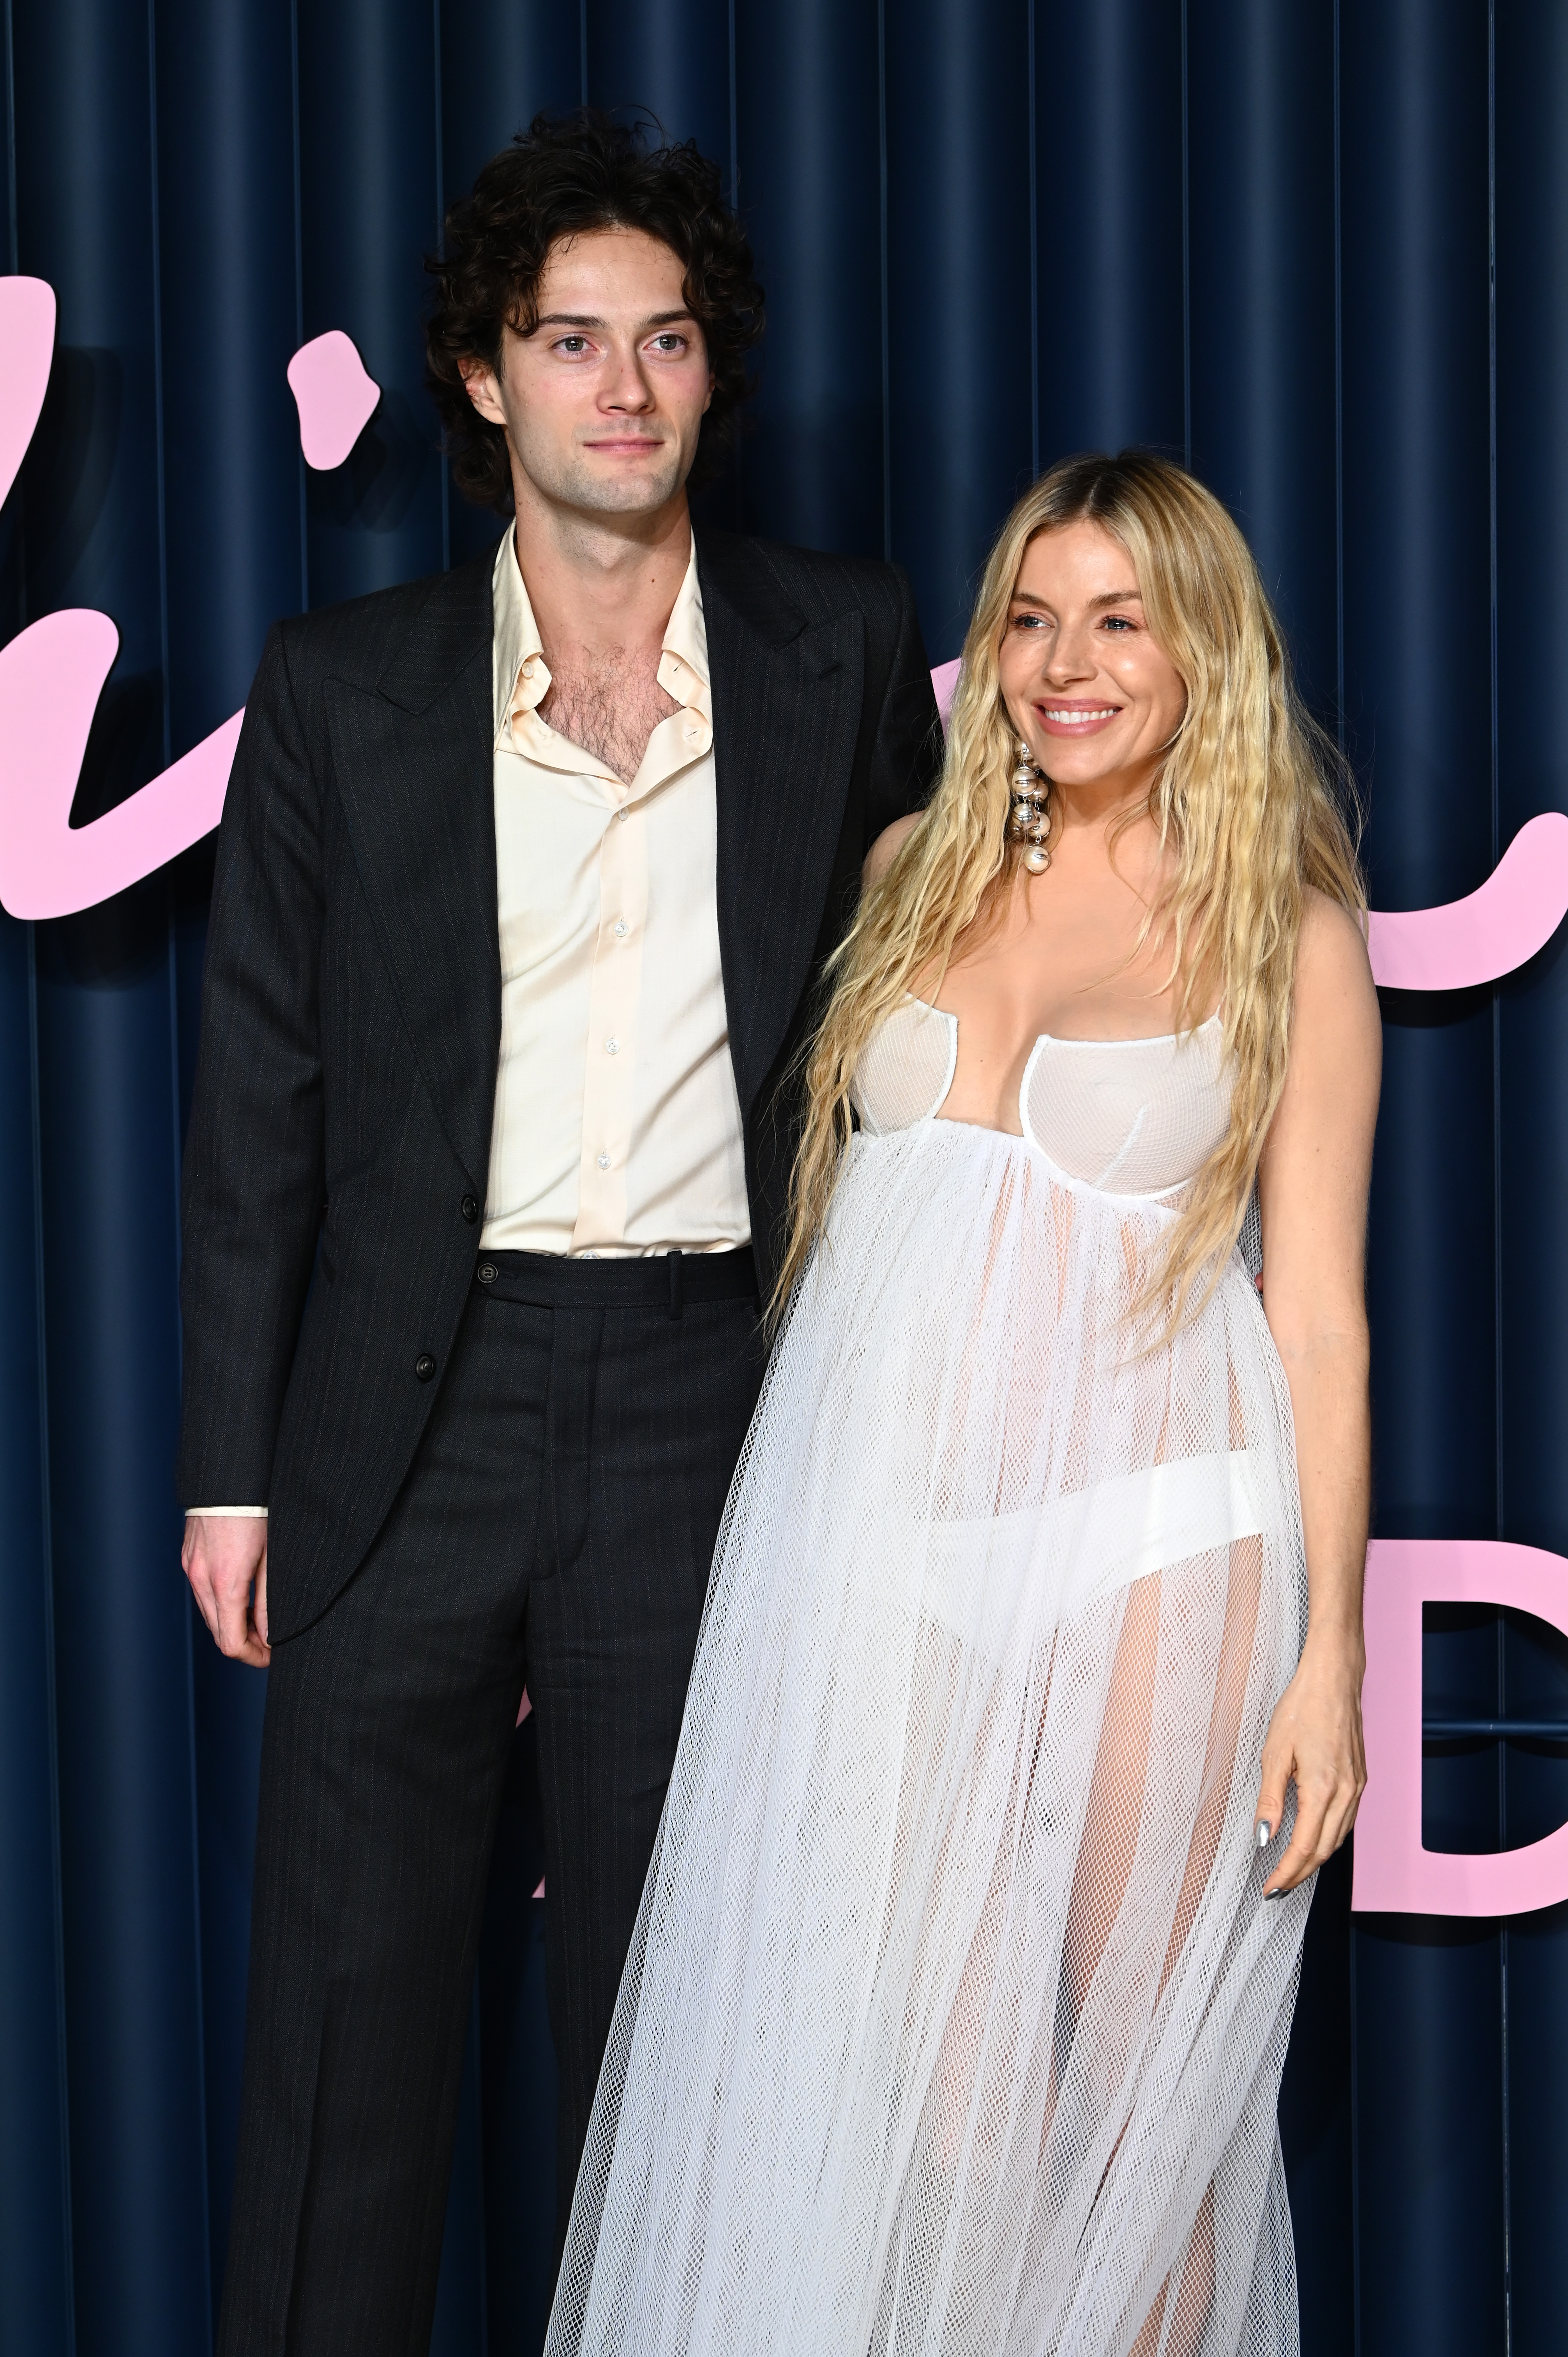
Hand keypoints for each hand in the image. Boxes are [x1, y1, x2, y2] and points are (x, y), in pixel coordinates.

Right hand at [182, 1514, 270, 1666]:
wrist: (229, 1479)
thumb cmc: (257, 1512)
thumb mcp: (272, 1559)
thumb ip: (269, 1601)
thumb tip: (270, 1635)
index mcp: (226, 1583)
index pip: (231, 1642)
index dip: (252, 1656)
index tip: (271, 1655)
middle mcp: (201, 1579)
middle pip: (218, 1633)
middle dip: (245, 1644)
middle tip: (270, 1641)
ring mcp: (191, 1568)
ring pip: (209, 1615)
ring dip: (232, 1625)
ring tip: (259, 1619)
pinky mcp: (189, 1558)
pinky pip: (202, 1593)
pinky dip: (220, 1604)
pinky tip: (241, 1597)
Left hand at [1254, 1629, 1365, 1896]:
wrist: (1334, 1679)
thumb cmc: (1302, 1708)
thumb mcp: (1274, 1753)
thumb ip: (1269, 1800)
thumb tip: (1264, 1837)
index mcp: (1322, 1789)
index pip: (1304, 1848)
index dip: (1286, 1873)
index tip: (1269, 1888)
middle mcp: (1346, 1793)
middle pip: (1324, 1850)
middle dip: (1300, 1874)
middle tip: (1277, 1888)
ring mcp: (1357, 1787)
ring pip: (1338, 1838)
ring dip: (1315, 1859)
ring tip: (1291, 1871)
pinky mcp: (1360, 1779)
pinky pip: (1346, 1821)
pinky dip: (1328, 1838)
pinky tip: (1313, 1839)